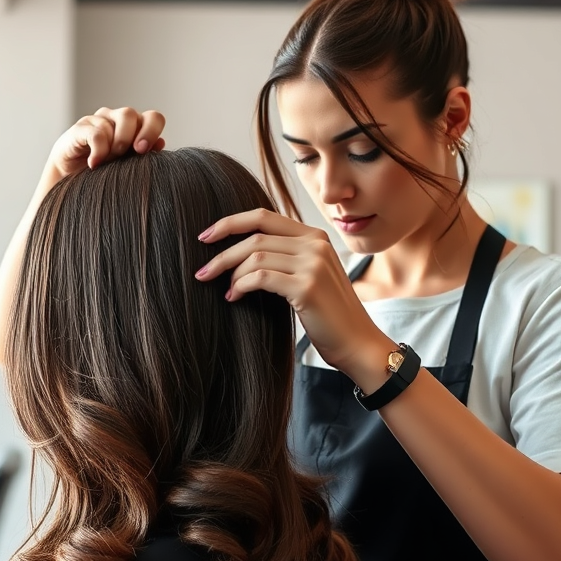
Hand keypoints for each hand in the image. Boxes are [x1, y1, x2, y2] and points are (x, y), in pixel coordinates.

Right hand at [38, 106, 165, 193]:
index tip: (145, 151)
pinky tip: (94, 164)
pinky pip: (96, 132)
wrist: (71, 183)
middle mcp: (117, 120)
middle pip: (133, 114)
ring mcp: (99, 121)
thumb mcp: (129, 168)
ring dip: (119, 143)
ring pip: (119, 118)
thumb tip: (161, 143)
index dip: (152, 131)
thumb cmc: (104, 176)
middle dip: (137, 135)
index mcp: (135, 128)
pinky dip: (99, 150)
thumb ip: (144, 155)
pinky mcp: (80, 128)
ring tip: (110, 162)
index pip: (152, 118)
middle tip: (134, 154)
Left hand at [195, 208, 387, 378]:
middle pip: (255, 236)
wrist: (358, 343)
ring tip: (225, 291)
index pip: (263, 216)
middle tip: (202, 271)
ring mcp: (313, 264)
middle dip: (222, 253)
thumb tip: (240, 256)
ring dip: (230, 273)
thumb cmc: (329, 316)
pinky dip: (241, 286)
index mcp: (315, 237)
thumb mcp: (310, 277)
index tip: (206, 236)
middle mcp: (316, 244)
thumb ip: (286, 259)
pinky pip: (260, 277)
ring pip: (255, 256)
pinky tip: (235, 297)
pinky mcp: (307, 286)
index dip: (231, 223)